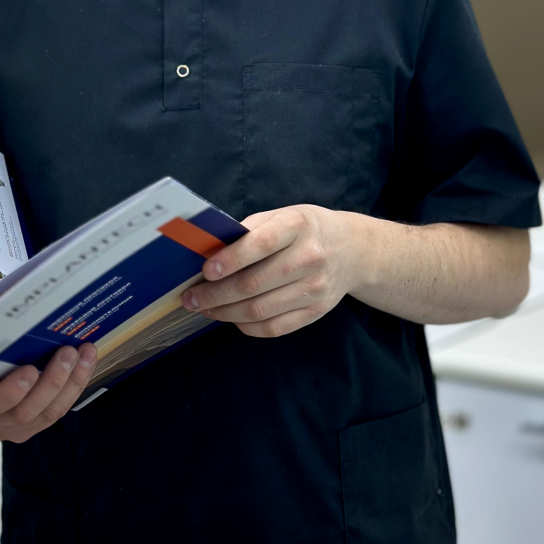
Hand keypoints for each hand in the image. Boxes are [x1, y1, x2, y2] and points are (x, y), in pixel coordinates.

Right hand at [0, 343, 96, 442]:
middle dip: (50, 381)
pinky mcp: (35, 425)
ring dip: (70, 383)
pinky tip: (86, 363)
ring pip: (46, 414)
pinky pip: (58, 410)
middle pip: (24, 411)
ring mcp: (14, 427)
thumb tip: (11, 302)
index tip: (30, 370)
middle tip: (67, 353)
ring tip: (84, 354)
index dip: (10, 391)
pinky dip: (75, 386)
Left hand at [181, 205, 365, 337]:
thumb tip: (210, 252)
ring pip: (260, 310)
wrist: (352, 250)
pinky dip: (247, 326)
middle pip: (255, 284)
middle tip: (192, 297)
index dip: (230, 259)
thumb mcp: (282, 216)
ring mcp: (315, 288)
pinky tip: (231, 318)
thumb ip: (250, 231)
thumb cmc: (305, 229)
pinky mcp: (316, 312)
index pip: (260, 244)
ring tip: (205, 308)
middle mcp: (310, 257)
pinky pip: (274, 328)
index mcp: (298, 225)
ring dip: (225, 313)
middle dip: (216, 294)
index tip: (206, 270)